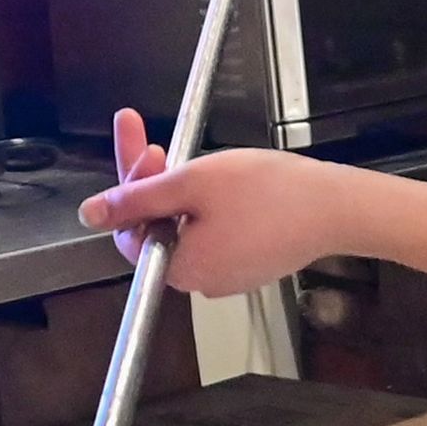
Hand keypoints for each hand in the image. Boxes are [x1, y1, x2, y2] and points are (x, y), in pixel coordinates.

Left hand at [80, 124, 361, 293]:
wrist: (337, 207)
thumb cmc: (270, 192)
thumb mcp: (191, 182)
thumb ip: (135, 198)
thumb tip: (89, 214)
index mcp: (180, 268)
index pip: (130, 230)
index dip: (131, 186)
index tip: (144, 143)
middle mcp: (200, 282)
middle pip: (157, 228)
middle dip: (156, 185)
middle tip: (162, 144)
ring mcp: (227, 275)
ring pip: (187, 229)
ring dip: (186, 193)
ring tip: (206, 163)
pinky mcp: (249, 265)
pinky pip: (215, 235)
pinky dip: (213, 207)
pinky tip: (229, 183)